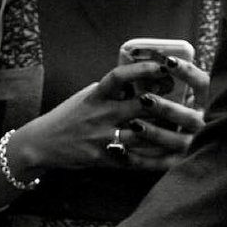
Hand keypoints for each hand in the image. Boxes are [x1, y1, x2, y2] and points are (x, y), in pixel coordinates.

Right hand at [10, 57, 205, 175]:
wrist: (43, 144)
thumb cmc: (69, 117)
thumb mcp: (88, 96)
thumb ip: (112, 91)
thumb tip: (141, 81)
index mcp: (97, 95)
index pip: (121, 76)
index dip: (144, 70)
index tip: (163, 66)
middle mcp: (101, 115)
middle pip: (139, 106)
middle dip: (163, 102)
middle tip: (182, 100)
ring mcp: (103, 138)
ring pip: (142, 134)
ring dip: (165, 132)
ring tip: (183, 128)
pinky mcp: (104, 158)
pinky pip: (134, 160)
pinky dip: (154, 160)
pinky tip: (170, 157)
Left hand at [121, 57, 210, 168]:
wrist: (176, 149)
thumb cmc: (170, 114)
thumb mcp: (178, 98)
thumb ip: (170, 86)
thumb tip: (154, 65)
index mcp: (202, 104)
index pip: (202, 84)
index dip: (187, 72)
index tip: (167, 62)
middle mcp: (200, 126)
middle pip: (189, 117)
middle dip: (166, 108)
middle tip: (144, 100)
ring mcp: (188, 146)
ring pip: (174, 141)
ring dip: (153, 133)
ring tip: (133, 125)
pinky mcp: (174, 164)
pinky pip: (157, 164)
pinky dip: (138, 158)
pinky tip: (120, 150)